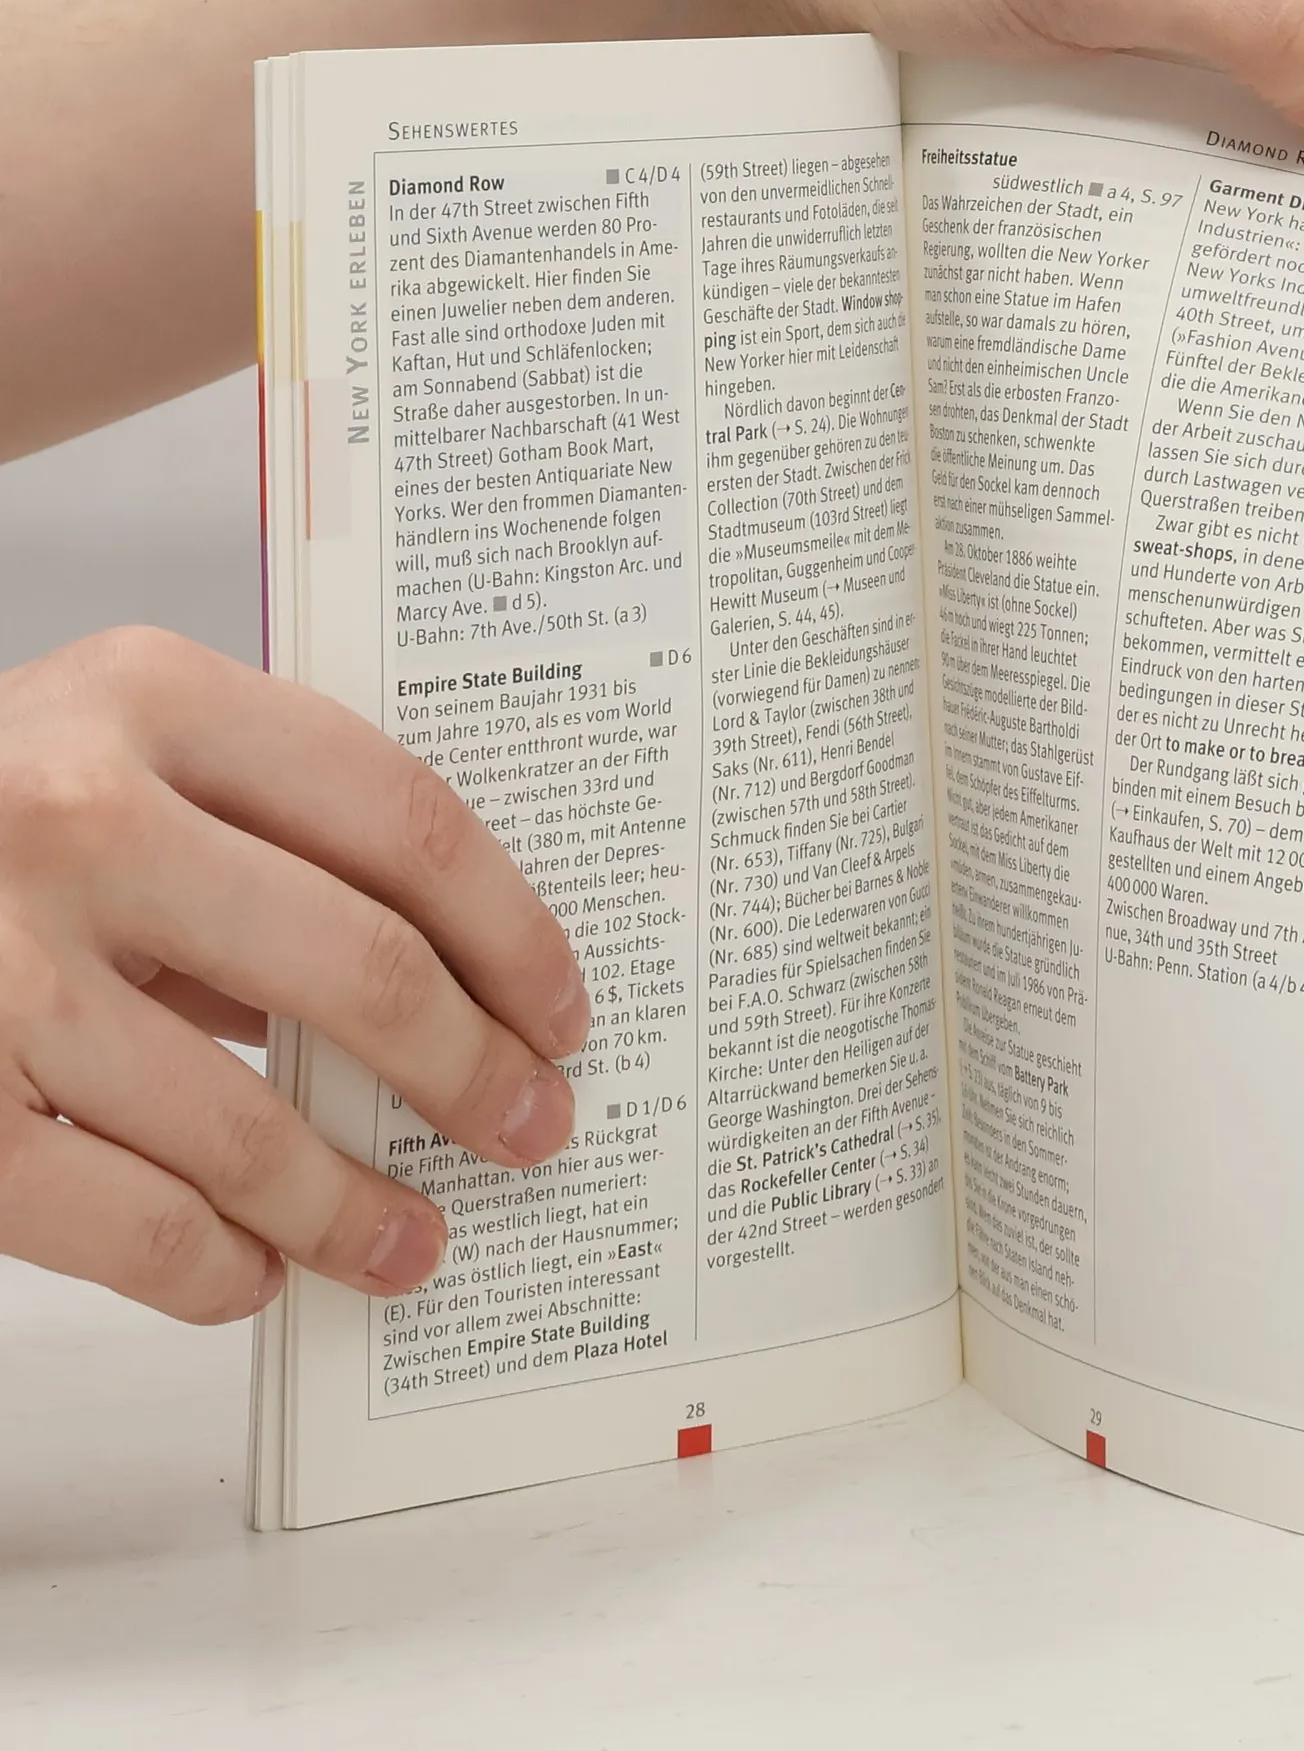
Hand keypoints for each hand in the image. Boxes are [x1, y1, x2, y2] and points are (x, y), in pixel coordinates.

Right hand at [0, 629, 589, 1322]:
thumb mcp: (117, 761)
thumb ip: (264, 839)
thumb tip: (447, 988)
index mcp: (150, 699)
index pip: (404, 820)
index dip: (512, 931)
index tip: (562, 1009)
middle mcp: (74, 817)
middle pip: (359, 965)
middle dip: (472, 1069)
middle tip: (532, 1126)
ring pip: (248, 1125)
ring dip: (355, 1207)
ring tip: (414, 1241)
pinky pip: (131, 1225)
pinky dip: (218, 1268)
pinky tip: (258, 1273)